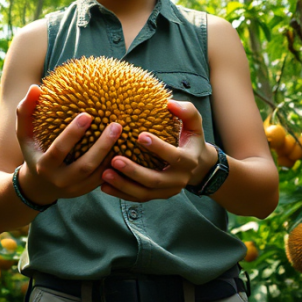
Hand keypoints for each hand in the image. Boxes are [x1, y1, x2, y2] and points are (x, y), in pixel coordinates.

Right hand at [15, 84, 122, 204]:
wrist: (39, 186)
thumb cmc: (33, 151)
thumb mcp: (24, 134)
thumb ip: (26, 111)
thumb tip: (35, 87)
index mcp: (44, 166)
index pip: (59, 150)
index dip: (73, 134)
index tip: (87, 114)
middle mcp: (60, 180)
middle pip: (85, 166)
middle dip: (102, 146)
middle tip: (116, 125)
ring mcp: (75, 189)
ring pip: (99, 175)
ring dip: (113, 156)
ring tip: (126, 135)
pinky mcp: (87, 191)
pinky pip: (105, 178)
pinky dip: (116, 165)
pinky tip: (127, 146)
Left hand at [101, 99, 218, 201]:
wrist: (197, 166)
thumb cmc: (190, 138)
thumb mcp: (194, 124)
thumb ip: (187, 111)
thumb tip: (170, 103)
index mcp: (189, 161)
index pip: (174, 156)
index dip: (158, 147)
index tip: (140, 135)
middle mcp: (179, 180)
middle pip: (155, 179)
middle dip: (134, 171)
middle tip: (114, 159)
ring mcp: (167, 191)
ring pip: (144, 193)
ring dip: (123, 185)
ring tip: (104, 174)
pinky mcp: (156, 196)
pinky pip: (137, 198)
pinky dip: (120, 194)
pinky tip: (103, 186)